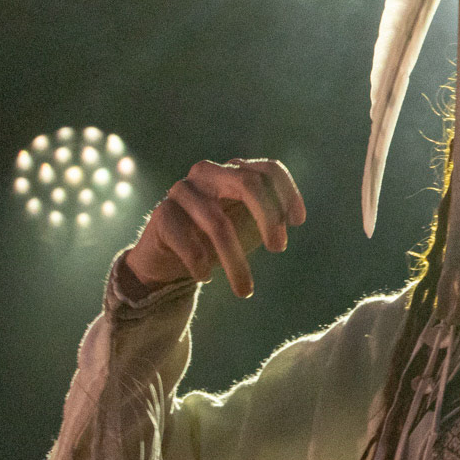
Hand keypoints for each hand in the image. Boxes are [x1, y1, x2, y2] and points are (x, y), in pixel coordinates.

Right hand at [122, 159, 306, 299]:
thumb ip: (271, 218)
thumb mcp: (250, 227)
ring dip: (234, 261)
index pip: (268, 170)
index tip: (297, 222)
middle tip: (278, 249)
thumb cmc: (217, 241)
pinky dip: (199, 262)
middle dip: (268, 217)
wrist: (169, 261)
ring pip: (217, 222)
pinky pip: (185, 237)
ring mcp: (182, 190)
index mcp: (233, 172)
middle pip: (248, 182)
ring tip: (245, 290)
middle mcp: (208, 174)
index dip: (288, 193)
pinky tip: (205, 277)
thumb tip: (291, 219)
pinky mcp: (161, 214)